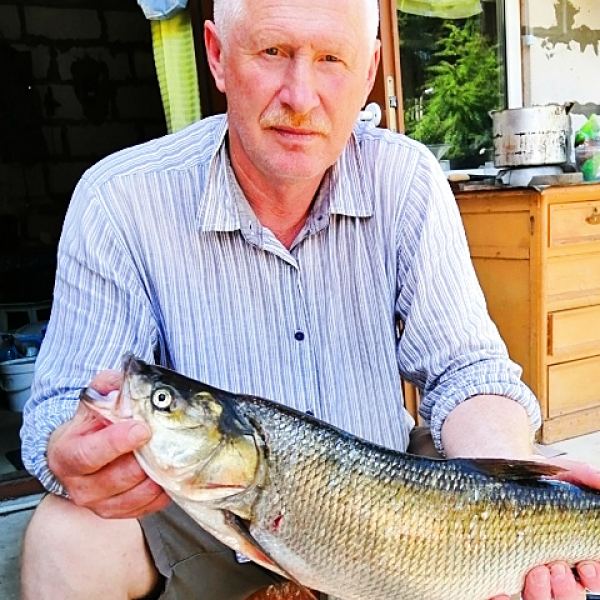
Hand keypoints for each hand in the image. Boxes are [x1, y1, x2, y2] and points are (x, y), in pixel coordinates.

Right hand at [48, 369, 170, 518]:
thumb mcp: (93, 400)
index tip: (142, 429)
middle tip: (163, 441)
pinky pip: (147, 507)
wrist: (78, 452)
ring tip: (168, 454)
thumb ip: (107, 386)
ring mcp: (98, 503)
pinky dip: (162, 491)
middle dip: (145, 458)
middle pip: (118, 477)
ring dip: (157, 474)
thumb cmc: (90, 425)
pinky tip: (166, 472)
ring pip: (136, 494)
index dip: (118, 442)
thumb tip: (124, 381)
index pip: (91, 454)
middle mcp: (79, 484)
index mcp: (67, 453)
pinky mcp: (117, 513)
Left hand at [490, 456, 599, 599]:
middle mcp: (552, 567)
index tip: (586, 566)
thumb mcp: (560, 471)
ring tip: (536, 570)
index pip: (592, 577)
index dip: (595, 577)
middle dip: (568, 589)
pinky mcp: (496, 575)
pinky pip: (502, 599)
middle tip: (557, 566)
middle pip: (570, 596)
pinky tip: (499, 592)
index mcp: (572, 550)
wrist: (491, 475)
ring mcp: (524, 574)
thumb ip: (583, 475)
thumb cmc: (530, 478)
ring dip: (542, 594)